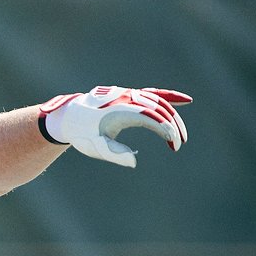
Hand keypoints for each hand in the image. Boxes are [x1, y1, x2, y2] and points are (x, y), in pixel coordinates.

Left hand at [39, 86, 190, 167]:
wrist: (70, 117)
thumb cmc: (83, 133)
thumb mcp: (96, 146)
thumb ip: (114, 153)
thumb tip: (134, 161)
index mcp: (120, 110)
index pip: (152, 117)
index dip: (166, 130)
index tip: (174, 144)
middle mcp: (127, 98)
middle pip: (159, 108)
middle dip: (173, 125)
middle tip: (179, 144)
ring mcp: (129, 95)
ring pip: (158, 102)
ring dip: (172, 117)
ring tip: (179, 135)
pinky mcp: (130, 96)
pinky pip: (153, 94)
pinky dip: (169, 97)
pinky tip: (185, 101)